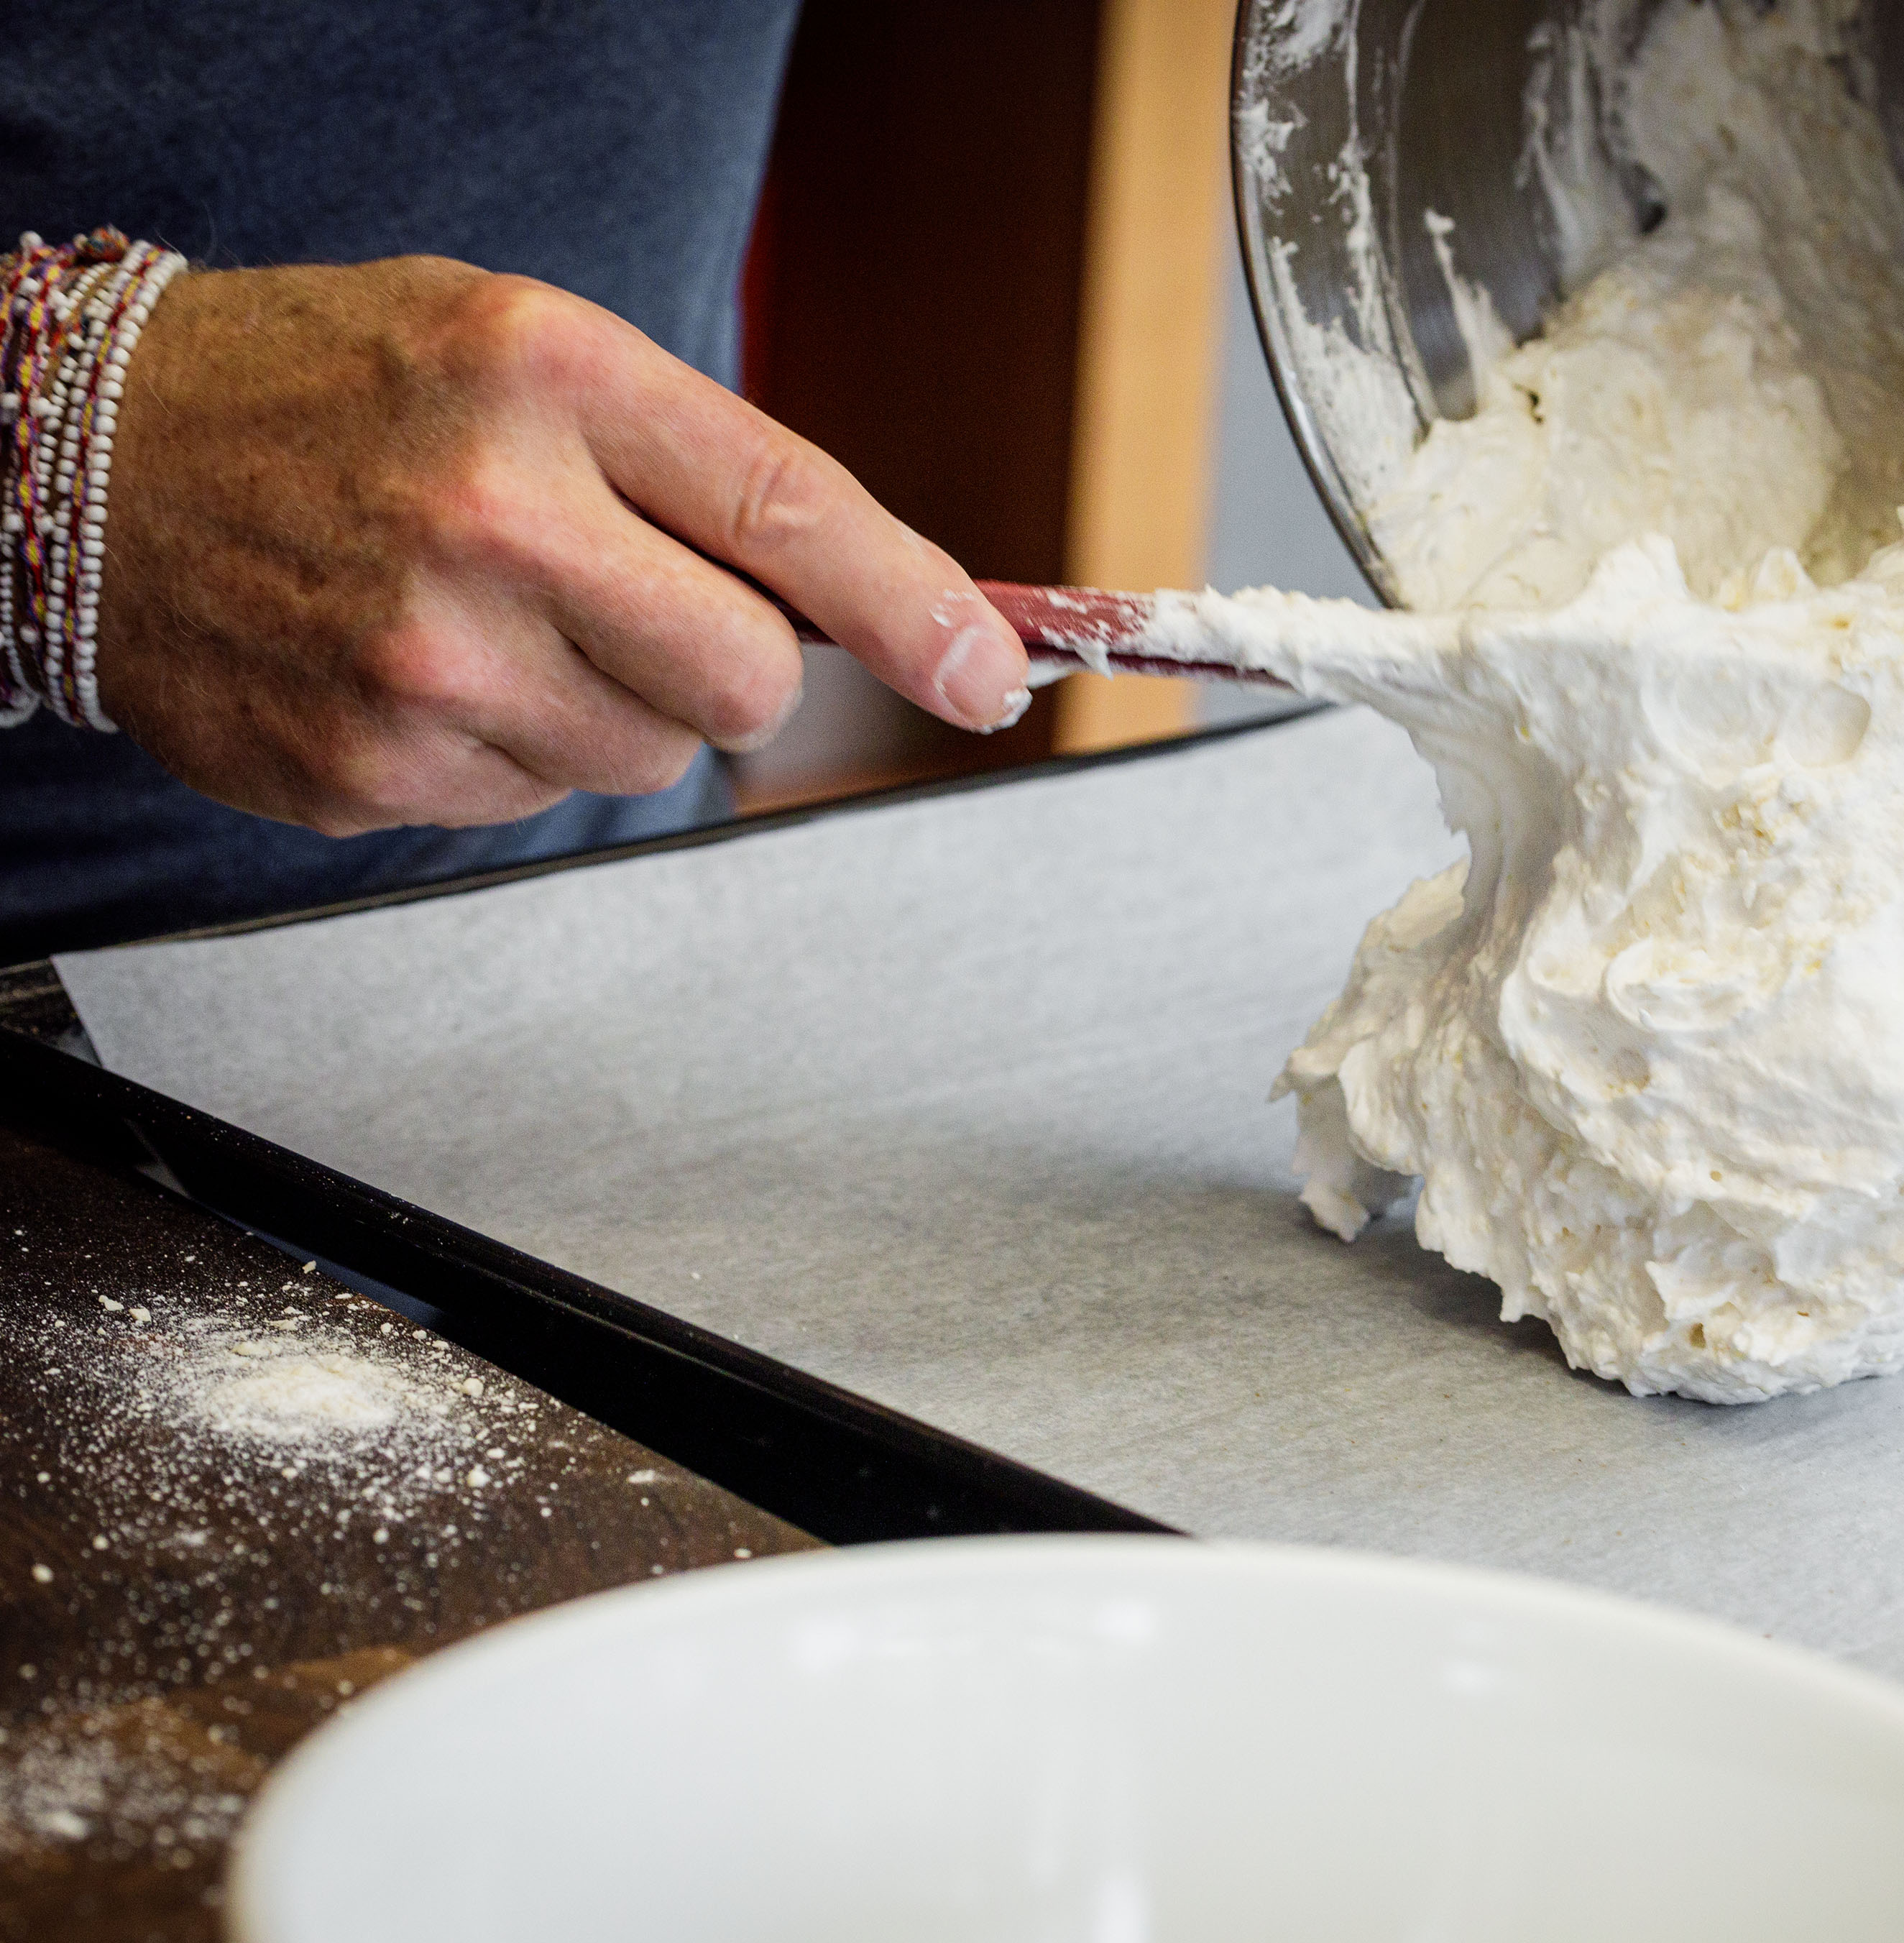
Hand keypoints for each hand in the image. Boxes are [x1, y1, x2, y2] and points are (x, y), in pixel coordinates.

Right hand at [92, 257, 1030, 835]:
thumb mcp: (527, 353)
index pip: (795, 515)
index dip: (916, 612)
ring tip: (493, 616)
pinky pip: (540, 802)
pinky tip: (424, 668)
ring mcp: (426, 659)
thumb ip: (704, 468)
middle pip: (747, 682)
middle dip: (732, 666)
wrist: (88, 460)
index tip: (988, 674)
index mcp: (549, 377)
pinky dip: (512, 748)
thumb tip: (892, 611)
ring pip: (651, 758)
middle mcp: (492, 517)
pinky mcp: (373, 769)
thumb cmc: (340, 393)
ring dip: (612, 704)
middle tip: (643, 605)